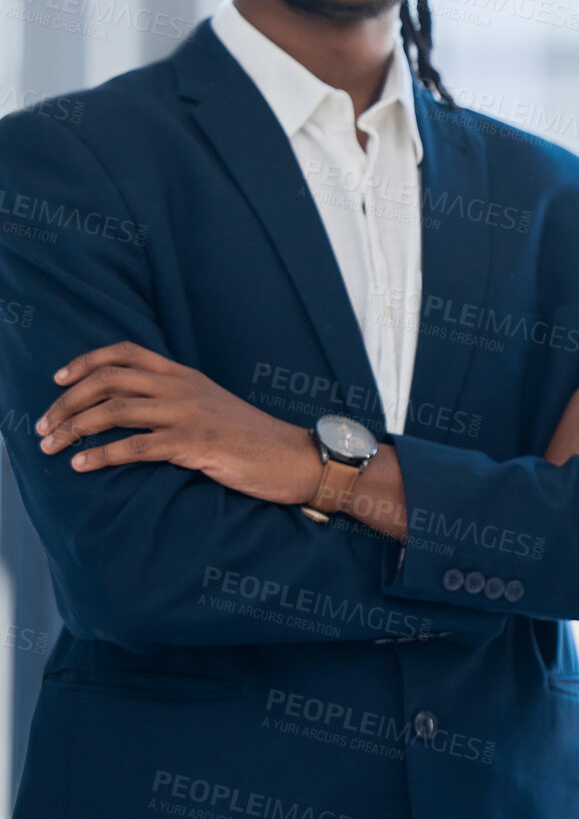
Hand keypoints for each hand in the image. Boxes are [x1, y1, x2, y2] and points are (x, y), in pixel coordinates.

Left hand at [34, 341, 320, 504]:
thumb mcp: (212, 406)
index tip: (58, 379)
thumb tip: (134, 409)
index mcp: (185, 375)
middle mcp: (183, 388)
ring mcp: (189, 414)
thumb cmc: (251, 438)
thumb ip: (176, 400)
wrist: (293, 456)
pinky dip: (102, 455)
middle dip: (67, 401)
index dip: (85, 362)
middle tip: (44, 424)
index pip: (125, 352)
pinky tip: (81, 465)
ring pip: (115, 409)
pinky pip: (136, 446)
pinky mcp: (194, 444)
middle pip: (109, 379)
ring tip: (51, 445)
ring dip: (74, 428)